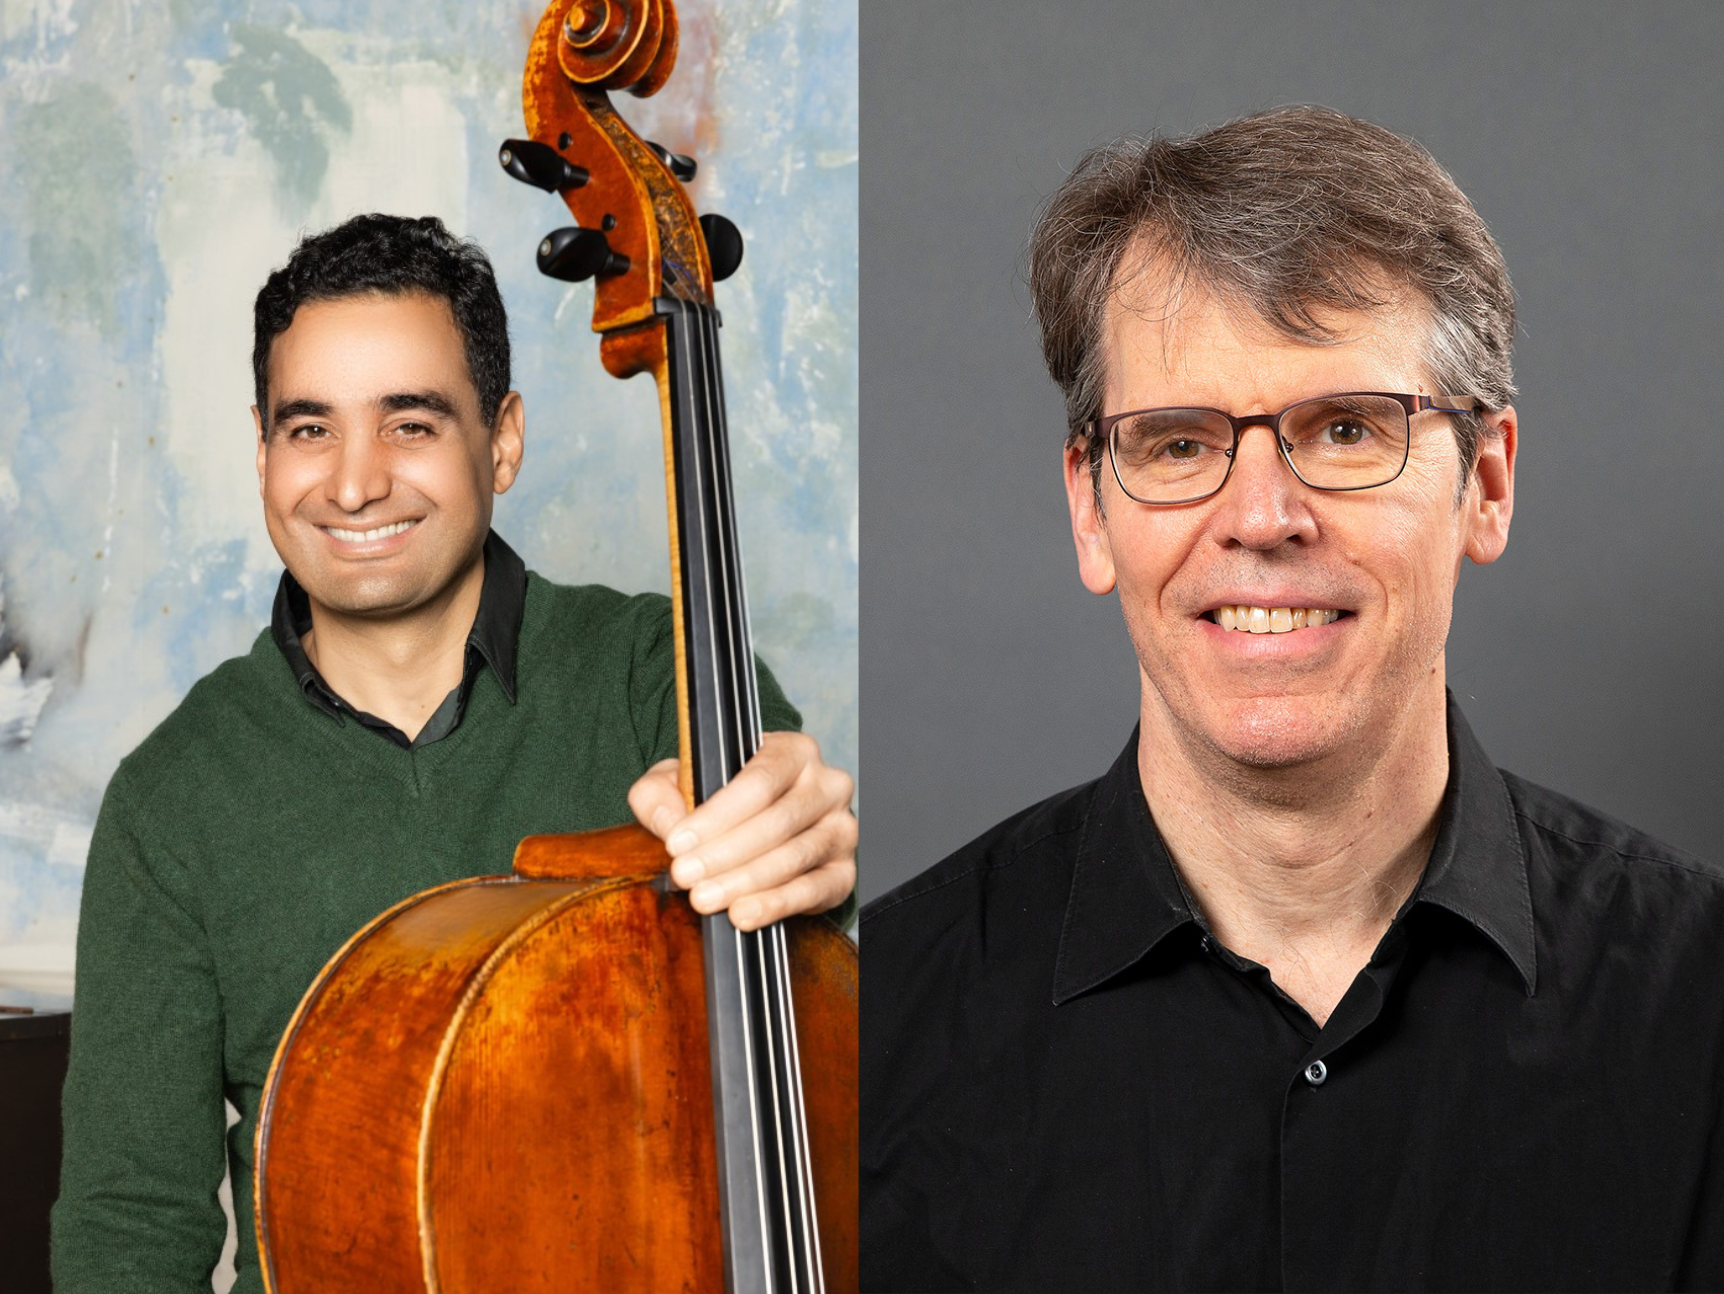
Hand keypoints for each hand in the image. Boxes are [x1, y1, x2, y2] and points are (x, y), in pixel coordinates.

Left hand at [628, 731, 856, 931]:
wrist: (754, 827)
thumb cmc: (719, 798)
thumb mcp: (679, 783)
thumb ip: (661, 795)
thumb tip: (668, 823)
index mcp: (794, 752)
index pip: (758, 781)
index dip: (717, 816)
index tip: (678, 842)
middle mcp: (827, 785)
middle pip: (777, 822)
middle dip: (725, 854)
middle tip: (685, 875)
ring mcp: (841, 829)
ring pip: (794, 857)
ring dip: (745, 881)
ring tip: (704, 898)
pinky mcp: (843, 872)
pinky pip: (814, 891)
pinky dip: (777, 905)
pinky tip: (743, 914)